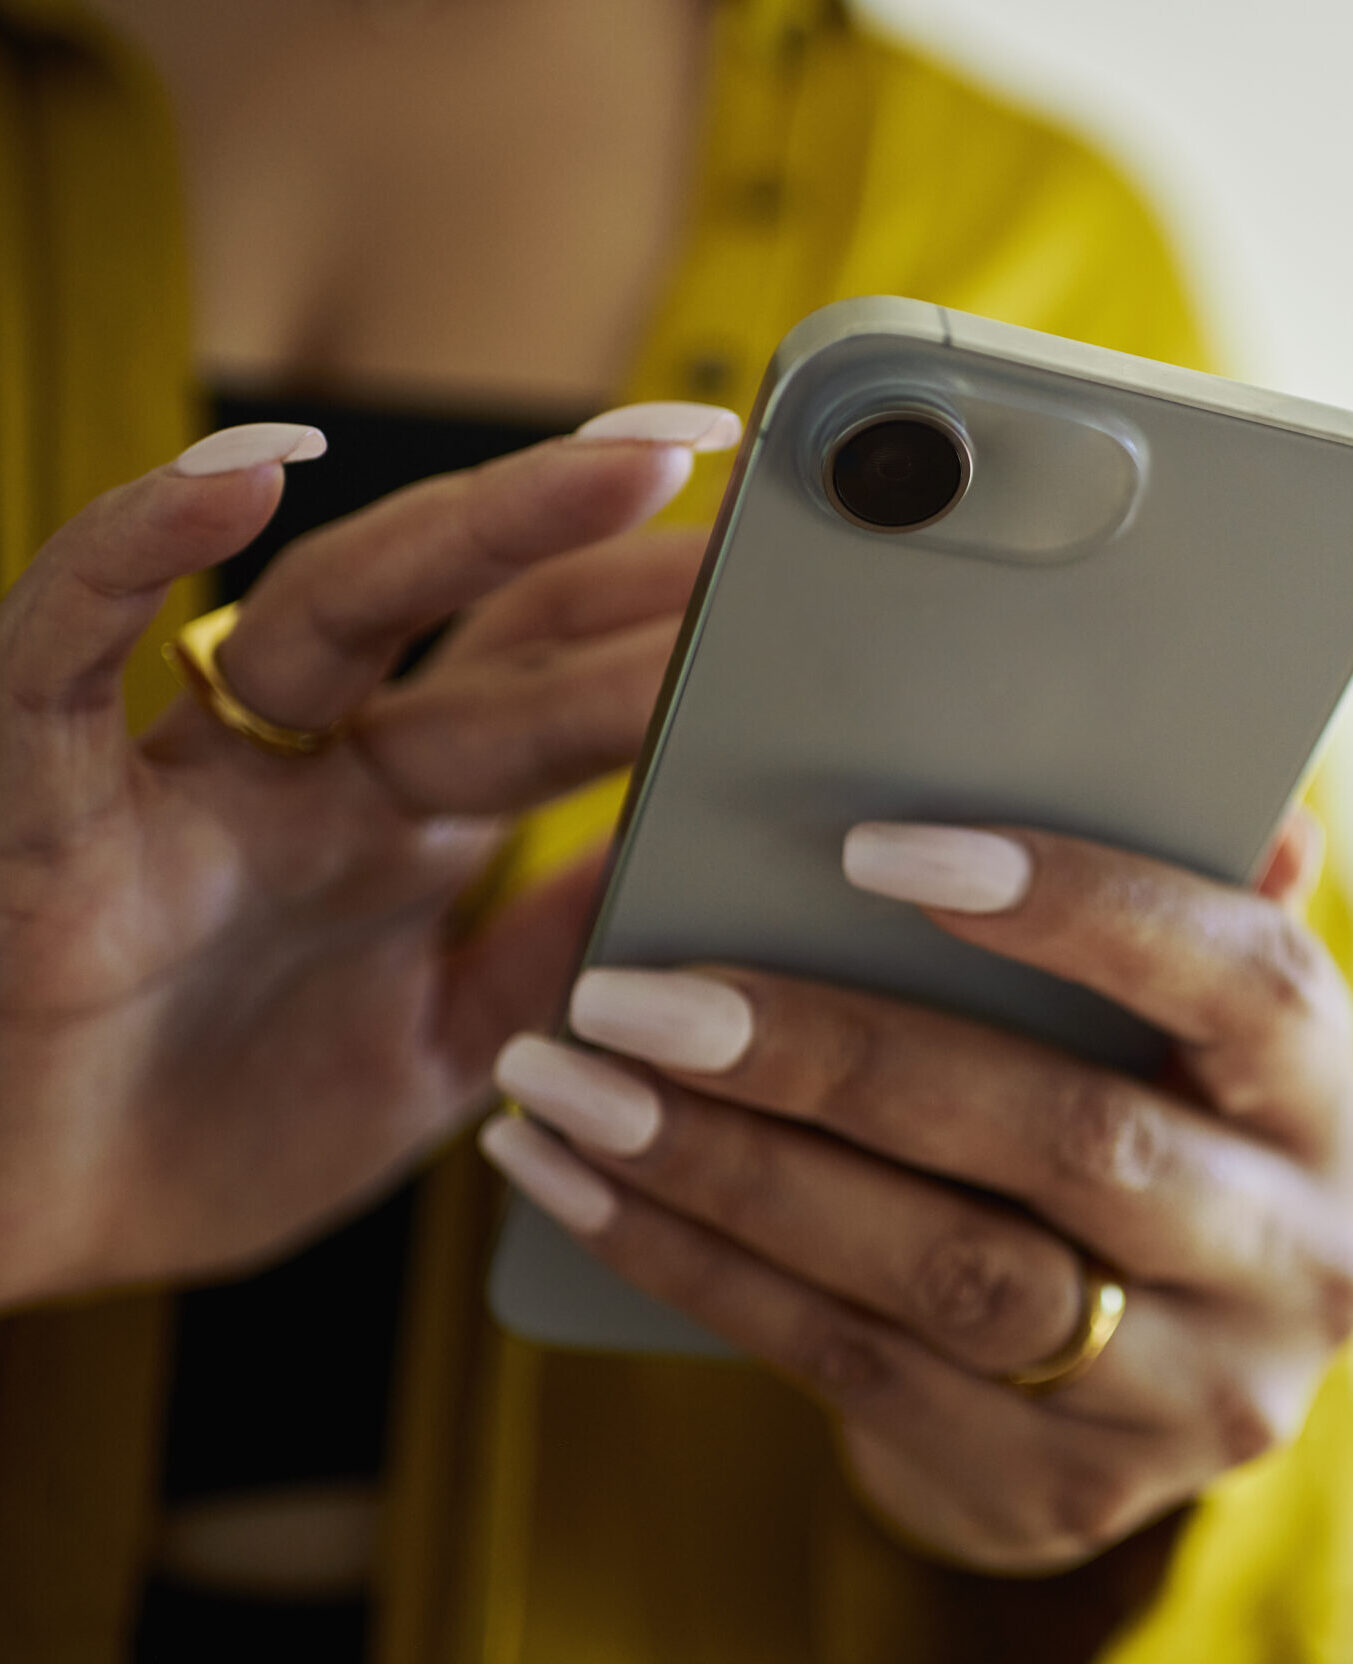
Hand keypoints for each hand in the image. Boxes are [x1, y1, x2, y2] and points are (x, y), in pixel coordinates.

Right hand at [0, 410, 729, 1303]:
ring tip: (622, 467)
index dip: (652, 629)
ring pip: (327, 612)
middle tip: (754, 485)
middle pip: (471, 625)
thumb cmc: (208, 1133)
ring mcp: (186, 774)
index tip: (786, 581)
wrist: (18, 1225)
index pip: (543, 684)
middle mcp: (308, 771)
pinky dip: (124, 554)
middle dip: (610, 556)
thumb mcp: (436, 1055)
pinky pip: (61, 653)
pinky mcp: (43, 803)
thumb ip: (546, 961)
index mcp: (397, 823)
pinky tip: (236, 475)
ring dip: (469, 530)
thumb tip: (681, 870)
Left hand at [484, 811, 1352, 1572]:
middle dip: (826, 1059)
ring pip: (934, 1272)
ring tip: (557, 1082)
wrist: (1160, 1365)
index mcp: (1327, 1093)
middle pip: (1063, 1144)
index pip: (1242, 979)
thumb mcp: (1176, 1012)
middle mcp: (1286, 1256)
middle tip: (628, 995)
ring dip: (720, 1169)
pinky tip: (569, 1181)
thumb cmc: (1144, 1109)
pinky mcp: (1051, 1486)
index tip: (877, 849)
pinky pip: (844, 1361)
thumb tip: (1081, 739)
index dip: (1076, 907)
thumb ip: (1152, 887)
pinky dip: (688, 1262)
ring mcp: (1178, 1396)